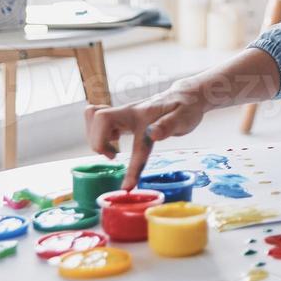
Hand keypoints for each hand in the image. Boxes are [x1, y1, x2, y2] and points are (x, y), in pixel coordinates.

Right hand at [83, 83, 205, 188]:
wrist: (187, 95)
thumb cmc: (187, 107)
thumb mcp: (184, 118)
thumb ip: (169, 126)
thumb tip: (154, 134)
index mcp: (141, 114)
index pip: (121, 131)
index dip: (114, 154)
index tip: (125, 185)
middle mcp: (128, 111)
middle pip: (96, 117)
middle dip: (97, 140)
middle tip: (113, 155)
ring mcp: (124, 113)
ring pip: (93, 116)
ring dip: (95, 136)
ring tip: (111, 149)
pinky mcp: (123, 117)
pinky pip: (99, 120)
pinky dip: (99, 132)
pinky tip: (113, 139)